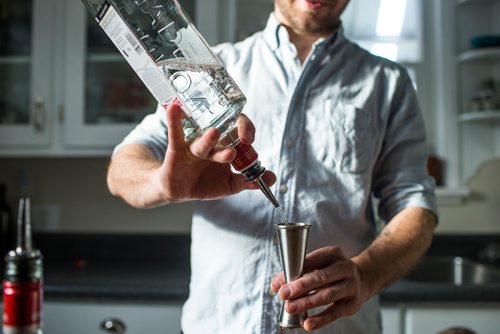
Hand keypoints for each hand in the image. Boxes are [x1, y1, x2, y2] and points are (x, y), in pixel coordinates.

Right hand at [156, 103, 275, 201]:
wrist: (179, 191)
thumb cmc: (205, 182)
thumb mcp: (230, 184)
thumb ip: (249, 180)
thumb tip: (271, 178)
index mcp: (225, 144)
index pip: (238, 129)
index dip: (246, 130)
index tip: (249, 140)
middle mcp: (212, 141)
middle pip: (224, 131)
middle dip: (233, 134)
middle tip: (243, 139)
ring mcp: (194, 144)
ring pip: (203, 143)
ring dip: (208, 139)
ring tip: (214, 133)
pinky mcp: (176, 149)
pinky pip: (175, 134)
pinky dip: (174, 121)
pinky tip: (174, 108)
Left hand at [270, 246, 365, 330]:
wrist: (364, 279)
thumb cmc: (333, 271)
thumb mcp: (319, 265)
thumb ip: (297, 273)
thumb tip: (276, 285)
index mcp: (332, 253)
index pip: (311, 261)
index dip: (293, 272)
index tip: (279, 284)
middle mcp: (344, 267)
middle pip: (320, 278)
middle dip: (300, 287)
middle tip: (283, 295)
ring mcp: (351, 285)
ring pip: (327, 295)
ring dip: (307, 303)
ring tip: (290, 308)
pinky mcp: (353, 303)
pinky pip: (335, 312)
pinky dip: (320, 319)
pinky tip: (307, 324)